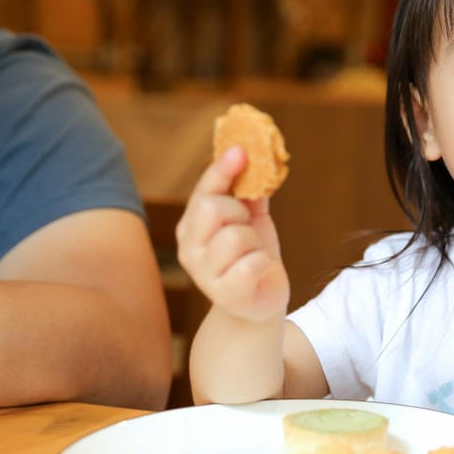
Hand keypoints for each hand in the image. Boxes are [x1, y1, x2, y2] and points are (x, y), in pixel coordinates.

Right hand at [176, 146, 289, 322]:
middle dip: (240, 212)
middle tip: (247, 228)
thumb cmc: (252, 255)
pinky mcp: (226, 293)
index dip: (221, 169)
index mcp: (192, 226)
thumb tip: (252, 156)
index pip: (203, 191)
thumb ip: (248, 191)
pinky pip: (252, 263)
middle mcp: (189, 248)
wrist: (259, 303)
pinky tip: (259, 271)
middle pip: (212, 208)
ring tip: (253, 253)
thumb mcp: (251, 219)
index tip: (240, 150)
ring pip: (235, 236)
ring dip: (255, 241)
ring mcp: (204, 273)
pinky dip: (264, 263)